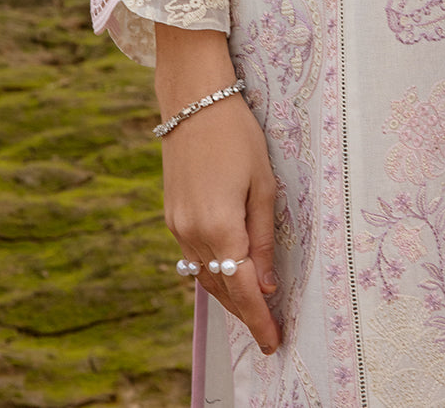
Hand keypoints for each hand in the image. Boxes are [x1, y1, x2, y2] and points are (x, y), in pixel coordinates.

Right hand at [162, 91, 283, 353]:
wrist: (193, 102)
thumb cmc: (237, 136)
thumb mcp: (263, 185)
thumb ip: (263, 238)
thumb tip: (267, 285)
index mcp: (220, 227)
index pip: (243, 290)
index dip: (259, 319)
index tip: (273, 341)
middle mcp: (192, 234)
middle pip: (222, 289)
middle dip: (245, 313)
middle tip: (269, 333)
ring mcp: (177, 227)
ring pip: (205, 277)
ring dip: (228, 296)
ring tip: (253, 310)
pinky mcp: (171, 217)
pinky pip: (193, 258)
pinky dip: (213, 273)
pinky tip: (229, 276)